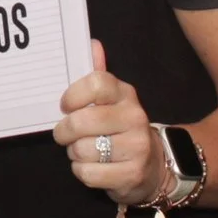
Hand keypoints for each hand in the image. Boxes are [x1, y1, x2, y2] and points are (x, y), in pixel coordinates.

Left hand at [51, 41, 162, 206]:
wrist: (153, 164)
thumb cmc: (120, 128)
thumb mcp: (112, 100)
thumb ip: (98, 75)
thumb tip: (92, 44)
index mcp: (125, 94)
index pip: (96, 83)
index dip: (73, 95)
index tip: (65, 106)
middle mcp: (135, 117)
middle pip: (82, 121)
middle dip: (64, 131)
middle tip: (64, 134)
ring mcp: (136, 147)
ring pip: (82, 150)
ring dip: (74, 153)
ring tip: (84, 151)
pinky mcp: (132, 174)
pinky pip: (87, 173)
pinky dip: (82, 172)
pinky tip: (93, 167)